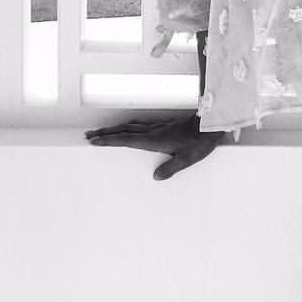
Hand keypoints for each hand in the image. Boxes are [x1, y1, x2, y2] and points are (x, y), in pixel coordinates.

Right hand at [85, 113, 224, 179]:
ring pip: (131, 126)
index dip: (110, 141)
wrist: (211, 123)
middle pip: (124, 131)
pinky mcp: (165, 125)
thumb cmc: (201, 142)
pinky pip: (141, 124)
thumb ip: (171, 168)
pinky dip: (129, 126)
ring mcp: (159, 126)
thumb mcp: (188, 159)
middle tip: (89, 135)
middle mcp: (154, 131)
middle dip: (106, 133)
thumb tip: (155, 178)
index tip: (94, 141)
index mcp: (155, 140)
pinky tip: (129, 127)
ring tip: (102, 131)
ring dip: (115, 129)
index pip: (127, 140)